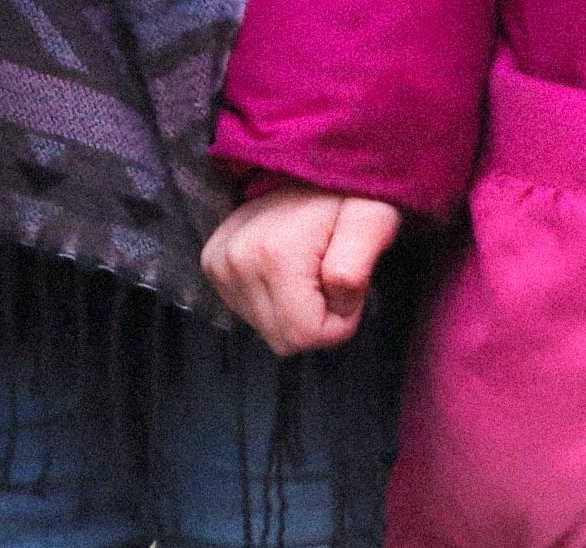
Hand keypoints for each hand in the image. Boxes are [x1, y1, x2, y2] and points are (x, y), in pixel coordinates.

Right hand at [202, 186, 403, 357]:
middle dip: (318, 320)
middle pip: (285, 339)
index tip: (349, 288)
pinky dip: (277, 302)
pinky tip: (289, 272)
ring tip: (310, 271)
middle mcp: (235, 262)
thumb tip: (336, 300)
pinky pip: (251, 313)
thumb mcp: (373, 223)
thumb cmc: (351, 197)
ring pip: (269, 330)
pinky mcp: (212, 265)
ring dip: (298, 311)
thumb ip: (356, 267)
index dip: (339, 323)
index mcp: (274, 256)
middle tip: (331, 277)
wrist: (308, 169)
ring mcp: (218, 264)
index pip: (305, 336)